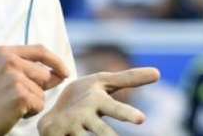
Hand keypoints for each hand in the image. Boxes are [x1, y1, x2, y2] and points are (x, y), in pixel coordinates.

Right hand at [0, 45, 69, 135]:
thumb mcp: (4, 76)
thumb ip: (29, 70)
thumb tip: (60, 73)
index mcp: (4, 52)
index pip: (39, 50)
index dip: (55, 61)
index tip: (64, 71)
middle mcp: (8, 60)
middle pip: (44, 73)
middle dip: (39, 88)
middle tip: (16, 98)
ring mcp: (14, 77)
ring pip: (42, 91)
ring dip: (33, 101)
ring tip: (12, 104)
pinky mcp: (19, 94)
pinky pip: (40, 104)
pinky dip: (31, 112)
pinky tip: (13, 112)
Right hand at [38, 67, 160, 135]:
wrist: (44, 102)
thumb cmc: (84, 95)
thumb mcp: (102, 84)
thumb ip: (129, 79)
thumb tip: (158, 73)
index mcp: (97, 100)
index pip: (115, 108)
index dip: (126, 113)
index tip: (142, 119)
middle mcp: (83, 114)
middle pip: (100, 131)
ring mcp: (69, 127)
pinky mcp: (55, 135)